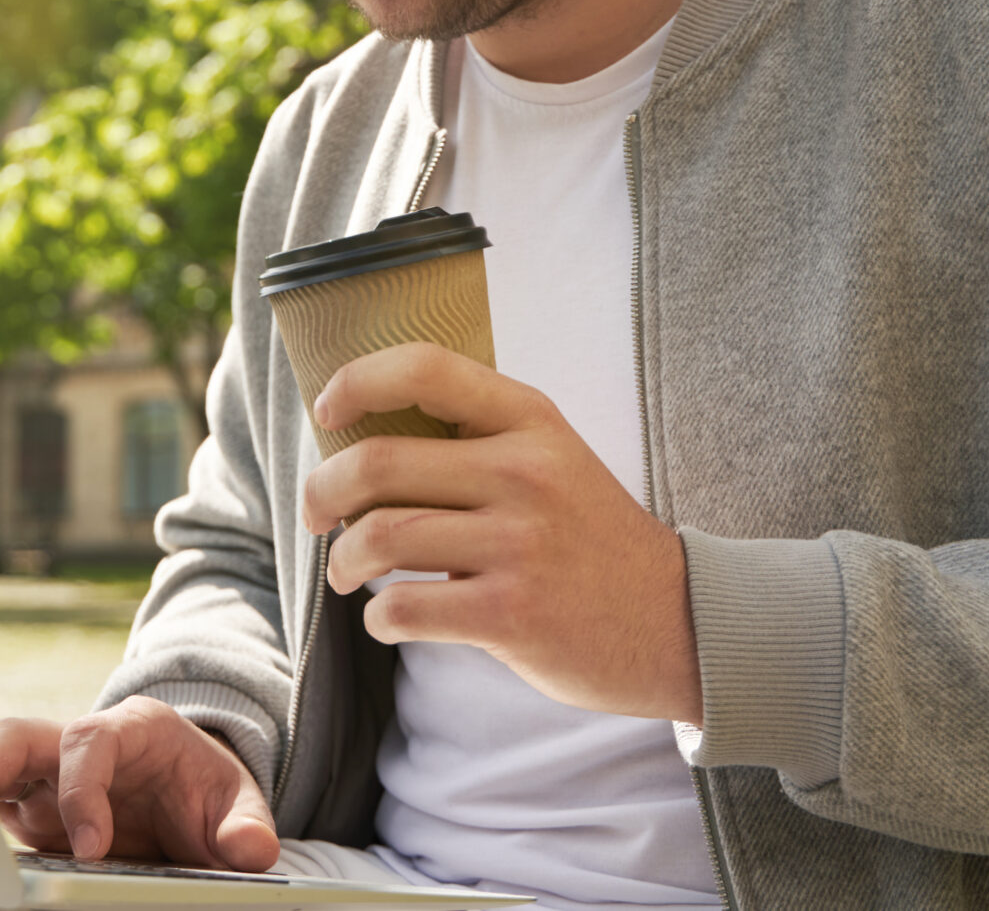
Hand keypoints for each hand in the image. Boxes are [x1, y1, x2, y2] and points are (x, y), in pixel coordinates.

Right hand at [0, 696, 278, 869]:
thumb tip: (252, 851)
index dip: (83, 792)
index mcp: (131, 729)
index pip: (88, 742)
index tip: (93, 848)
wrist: (192, 793)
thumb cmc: (207, 792)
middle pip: (14, 737)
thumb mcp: (238, 803)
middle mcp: (78, 747)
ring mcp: (48, 780)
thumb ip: (245, 826)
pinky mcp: (32, 814)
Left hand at [303, 341, 701, 723]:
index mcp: (530, 421)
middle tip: (315, 515)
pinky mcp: (512, 616)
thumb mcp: (551, 457)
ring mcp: (520, 546)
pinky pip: (402, 608)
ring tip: (346, 572)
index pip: (424, 368)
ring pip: (379, 538)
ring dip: (342, 562)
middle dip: (321, 492)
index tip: (325, 412)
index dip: (355, 381)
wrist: (673, 620)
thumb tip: (359, 434)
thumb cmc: (587, 536)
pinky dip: (377, 616)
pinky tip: (387, 615)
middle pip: (377, 463)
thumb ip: (476, 437)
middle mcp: (525, 473)